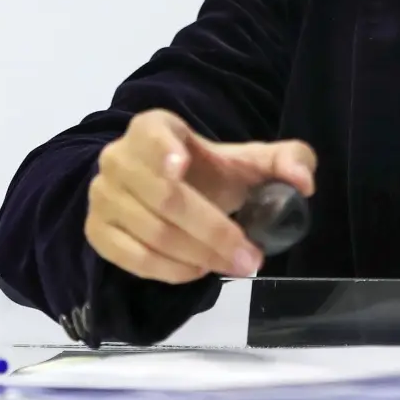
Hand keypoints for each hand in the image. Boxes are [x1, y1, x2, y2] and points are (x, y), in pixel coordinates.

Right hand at [86, 109, 316, 284]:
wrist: (173, 190)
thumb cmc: (211, 173)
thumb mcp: (252, 161)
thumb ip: (288, 161)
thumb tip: (304, 182)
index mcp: (153, 128)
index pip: (152, 134)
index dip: (163, 150)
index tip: (181, 168)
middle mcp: (118, 157)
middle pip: (165, 199)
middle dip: (212, 231)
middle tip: (250, 257)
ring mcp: (102, 196)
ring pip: (151, 233)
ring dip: (198, 256)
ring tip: (233, 265)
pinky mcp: (96, 231)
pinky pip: (132, 259)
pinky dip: (169, 271)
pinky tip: (199, 269)